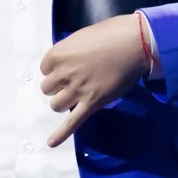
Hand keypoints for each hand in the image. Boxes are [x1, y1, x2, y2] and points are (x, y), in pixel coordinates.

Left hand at [39, 14, 146, 146]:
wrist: (133, 44)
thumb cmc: (110, 35)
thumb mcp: (81, 37)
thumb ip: (70, 52)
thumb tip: (68, 62)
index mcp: (58, 54)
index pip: (44, 68)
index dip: (57, 69)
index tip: (69, 67)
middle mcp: (63, 73)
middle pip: (47, 89)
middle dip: (59, 86)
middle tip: (75, 80)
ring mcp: (77, 90)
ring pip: (56, 105)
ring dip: (64, 102)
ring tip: (76, 96)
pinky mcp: (91, 103)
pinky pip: (72, 122)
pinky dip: (61, 134)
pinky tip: (51, 142)